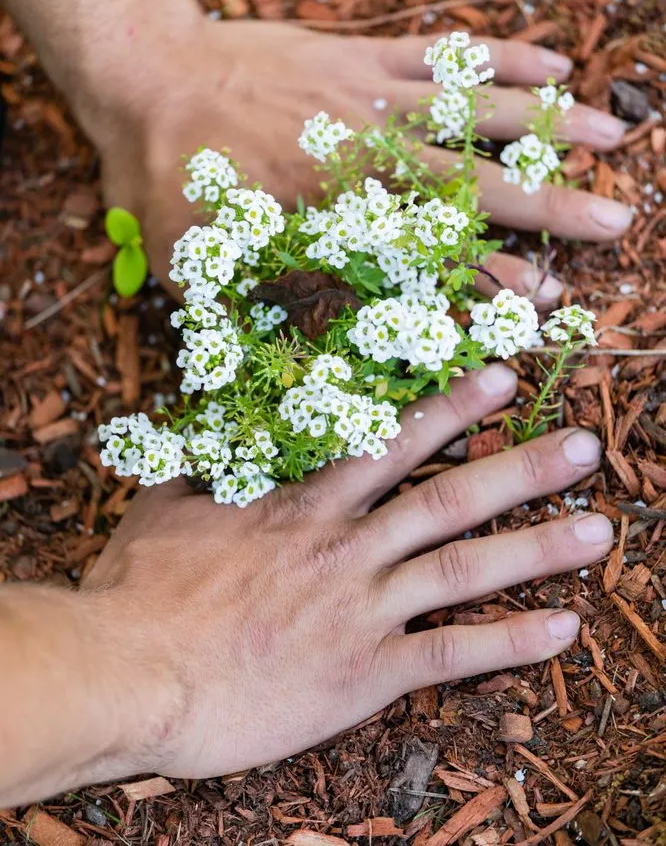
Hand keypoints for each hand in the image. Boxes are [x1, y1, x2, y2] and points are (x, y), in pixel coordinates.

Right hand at [82, 365, 612, 780]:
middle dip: (520, 466)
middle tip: (583, 444)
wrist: (127, 670)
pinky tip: (564, 629)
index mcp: (302, 502)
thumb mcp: (163, 506)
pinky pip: (450, 654)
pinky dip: (510, 642)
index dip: (452, 407)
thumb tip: (206, 427)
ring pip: (465, 568)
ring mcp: (360, 607)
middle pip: (449, 496)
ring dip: (537, 547)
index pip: (392, 442)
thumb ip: (202, 464)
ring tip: (598, 530)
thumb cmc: (138, 591)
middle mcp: (345, 545)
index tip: (502, 378)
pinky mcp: (362, 672)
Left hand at [97, 19, 631, 303]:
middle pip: (473, 180)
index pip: (428, 254)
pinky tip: (552, 57)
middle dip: (548, 204)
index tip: (539, 301)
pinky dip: (500, 55)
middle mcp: (365, 155)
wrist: (145, 72)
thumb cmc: (168, 176)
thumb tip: (297, 371)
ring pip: (475, 108)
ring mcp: (370, 97)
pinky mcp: (363, 54)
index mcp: (331, 214)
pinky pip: (444, 52)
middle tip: (612, 223)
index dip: (487, 278)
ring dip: (548, 122)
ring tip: (611, 136)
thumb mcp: (198, 268)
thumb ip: (255, 313)